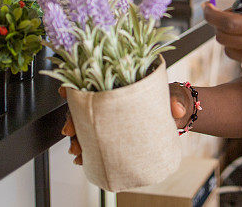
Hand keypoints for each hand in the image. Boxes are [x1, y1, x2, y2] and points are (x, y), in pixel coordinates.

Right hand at [58, 84, 191, 164]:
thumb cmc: (171, 98)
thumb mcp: (172, 96)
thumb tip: (176, 109)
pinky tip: (81, 159)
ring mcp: (110, 117)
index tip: (64, 92)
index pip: (93, 82)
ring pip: (86, 125)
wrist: (177, 113)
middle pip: (84, 106)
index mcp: (120, 84)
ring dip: (77, 138)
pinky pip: (95, 141)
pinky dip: (86, 150)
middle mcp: (111, 99)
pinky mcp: (113, 134)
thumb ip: (174, 101)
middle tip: (71, 132)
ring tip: (77, 151)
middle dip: (73, 119)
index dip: (75, 86)